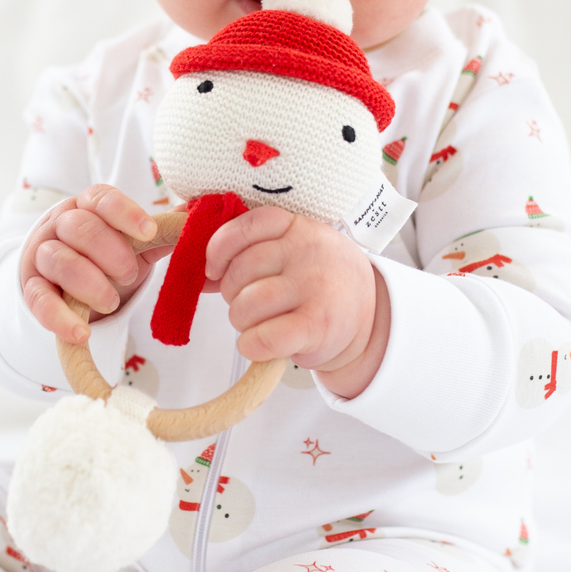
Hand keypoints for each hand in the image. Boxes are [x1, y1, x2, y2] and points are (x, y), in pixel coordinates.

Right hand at [19, 185, 171, 343]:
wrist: (69, 282)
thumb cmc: (106, 255)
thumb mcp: (134, 242)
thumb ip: (161, 232)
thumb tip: (196, 219)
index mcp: (88, 207)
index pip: (101, 198)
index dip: (125, 213)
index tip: (148, 232)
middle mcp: (60, 225)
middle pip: (79, 228)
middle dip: (111, 252)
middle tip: (130, 274)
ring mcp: (43, 256)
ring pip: (59, 261)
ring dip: (90, 283)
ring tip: (111, 301)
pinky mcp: (32, 289)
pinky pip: (39, 301)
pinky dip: (60, 318)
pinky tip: (81, 332)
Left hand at [204, 206, 390, 398]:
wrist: (369, 317)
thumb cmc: (319, 283)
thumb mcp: (295, 251)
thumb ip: (253, 251)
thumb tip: (201, 273)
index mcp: (299, 226)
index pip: (245, 225)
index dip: (219, 249)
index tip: (214, 269)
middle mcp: (308, 251)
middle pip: (239, 271)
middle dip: (232, 294)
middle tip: (248, 304)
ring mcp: (315, 287)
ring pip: (246, 305)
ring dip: (241, 322)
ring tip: (259, 323)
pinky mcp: (317, 325)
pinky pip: (262, 337)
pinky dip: (251, 346)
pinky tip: (261, 343)